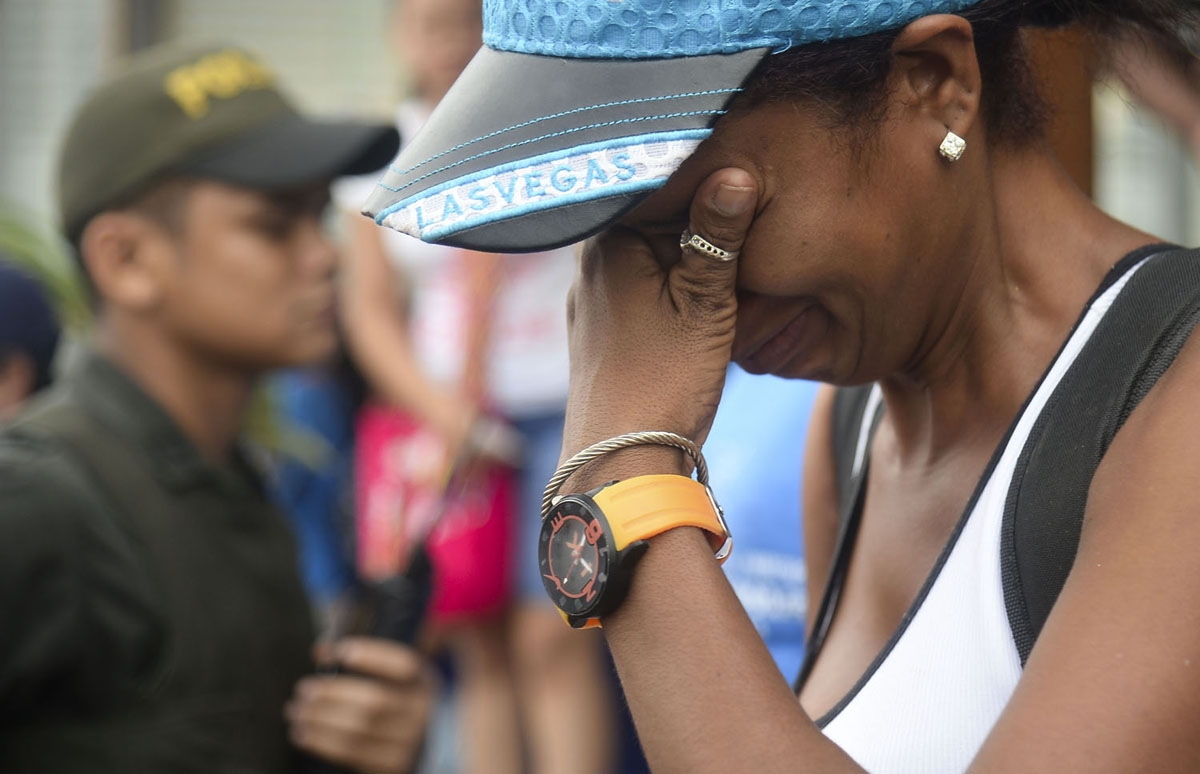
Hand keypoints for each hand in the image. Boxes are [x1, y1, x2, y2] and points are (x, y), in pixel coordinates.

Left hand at [287, 637, 434, 773]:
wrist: (421, 745)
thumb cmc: (397, 701)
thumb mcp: (395, 677)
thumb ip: (364, 657)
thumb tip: (320, 650)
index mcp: (423, 681)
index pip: (402, 665)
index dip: (371, 656)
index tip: (339, 650)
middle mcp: (420, 712)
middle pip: (374, 701)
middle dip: (332, 693)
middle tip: (303, 689)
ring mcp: (407, 742)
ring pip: (357, 731)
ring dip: (319, 721)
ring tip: (296, 712)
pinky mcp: (390, 765)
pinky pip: (351, 754)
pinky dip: (320, 743)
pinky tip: (302, 733)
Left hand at [561, 168, 757, 489]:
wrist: (621, 460)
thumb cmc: (664, 381)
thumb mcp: (705, 304)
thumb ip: (718, 236)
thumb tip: (735, 173)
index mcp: (607, 241)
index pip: (654, 182)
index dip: (700, 175)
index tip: (740, 167)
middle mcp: (587, 263)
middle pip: (647, 219)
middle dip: (691, 213)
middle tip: (743, 202)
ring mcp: (590, 299)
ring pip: (644, 255)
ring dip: (681, 250)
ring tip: (727, 246)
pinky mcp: (598, 331)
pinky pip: (637, 286)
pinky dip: (667, 282)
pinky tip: (695, 293)